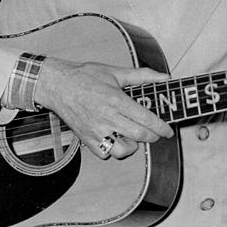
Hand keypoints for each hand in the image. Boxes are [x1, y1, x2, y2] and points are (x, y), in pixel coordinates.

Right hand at [34, 57, 172, 160]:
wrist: (57, 84)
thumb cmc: (85, 76)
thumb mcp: (115, 72)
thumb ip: (142, 76)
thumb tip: (165, 77)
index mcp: (116, 100)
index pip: (146, 119)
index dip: (161, 128)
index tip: (169, 131)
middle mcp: (107, 117)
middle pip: (139, 135)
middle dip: (152, 136)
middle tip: (155, 133)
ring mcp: (95, 130)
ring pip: (122, 150)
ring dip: (133, 145)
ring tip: (133, 136)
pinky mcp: (86, 138)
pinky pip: (105, 153)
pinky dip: (113, 150)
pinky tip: (115, 138)